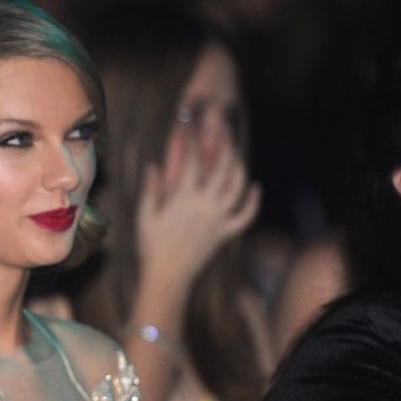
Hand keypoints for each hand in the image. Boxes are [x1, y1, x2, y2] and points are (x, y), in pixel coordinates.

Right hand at [135, 128, 259, 284]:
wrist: (168, 276)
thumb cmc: (151, 246)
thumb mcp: (145, 216)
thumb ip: (150, 189)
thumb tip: (153, 165)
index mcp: (184, 198)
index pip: (192, 159)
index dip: (190, 138)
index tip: (186, 124)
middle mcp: (207, 204)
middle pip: (222, 165)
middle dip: (222, 141)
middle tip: (220, 126)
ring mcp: (220, 218)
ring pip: (238, 184)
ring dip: (239, 164)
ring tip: (235, 151)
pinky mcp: (227, 232)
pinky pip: (246, 214)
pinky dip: (254, 200)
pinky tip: (255, 186)